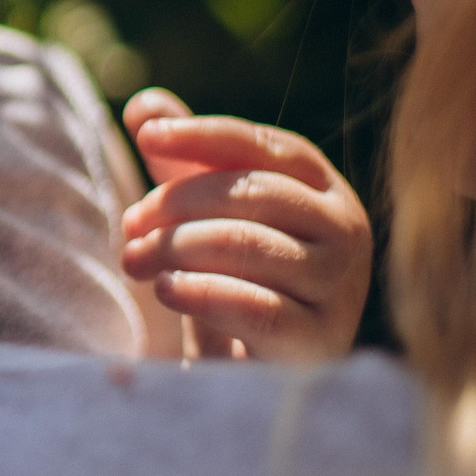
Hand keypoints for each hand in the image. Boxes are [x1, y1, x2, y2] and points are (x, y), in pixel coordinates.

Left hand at [118, 89, 371, 361]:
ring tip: (135, 260)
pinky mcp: (320, 343)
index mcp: (322, 187)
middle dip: (178, 202)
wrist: (256, 371)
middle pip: (254, 193)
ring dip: (177, 248)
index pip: (262, 145)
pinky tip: (166, 289)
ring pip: (250, 247)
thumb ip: (181, 156)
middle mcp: (346, 230)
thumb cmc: (233, 276)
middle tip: (129, 224)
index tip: (145, 135)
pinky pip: (257, 309)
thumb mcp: (205, 211)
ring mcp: (340, 288)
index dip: (201, 135)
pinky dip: (201, 293)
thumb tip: (144, 104)